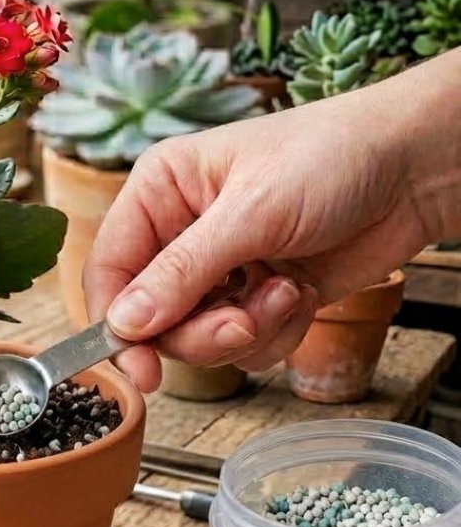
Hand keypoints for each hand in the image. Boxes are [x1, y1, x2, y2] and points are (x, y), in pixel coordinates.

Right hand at [82, 53, 460, 391]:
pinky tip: (302, 293)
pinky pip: (245, 344)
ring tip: (286, 292)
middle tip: (242, 322)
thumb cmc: (332, 157)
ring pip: (199, 337)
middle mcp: (180, 231)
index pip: (110, 268)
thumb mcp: (251, 213)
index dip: (117, 323)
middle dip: (202, 330)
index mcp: (159, 191)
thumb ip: (182, 273)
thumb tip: (123, 323)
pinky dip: (277, 331)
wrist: (416, 168)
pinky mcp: (260, 295)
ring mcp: (222, 267)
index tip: (141, 369)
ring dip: (248, 328)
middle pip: (153, 316)